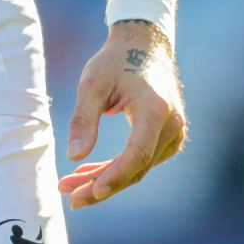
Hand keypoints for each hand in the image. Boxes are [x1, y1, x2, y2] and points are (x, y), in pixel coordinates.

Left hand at [59, 21, 185, 208]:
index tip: (90, 192)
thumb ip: (83, 119)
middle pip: (137, 167)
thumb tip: (74, 157)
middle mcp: (171, 124)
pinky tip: (88, 173)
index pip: (137, 154)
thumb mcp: (92, 84)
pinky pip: (141, 160)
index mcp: (155, 109)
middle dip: (102, 185)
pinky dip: (117, 168)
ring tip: (70, 185)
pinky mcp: (168, 137)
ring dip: (105, 178)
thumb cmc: (115, 61)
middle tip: (70, 198)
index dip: (114, 176)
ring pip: (138, 168)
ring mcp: (174, 132)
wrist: (144, 45)